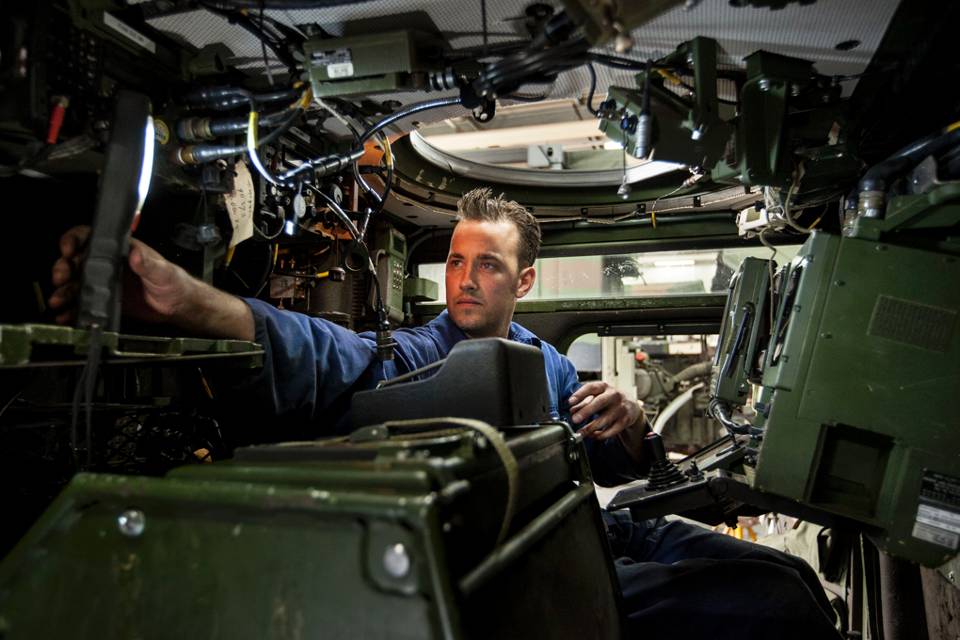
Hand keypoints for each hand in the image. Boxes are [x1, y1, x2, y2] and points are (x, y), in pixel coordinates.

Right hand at [49, 225, 253, 340]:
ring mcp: (105, 283)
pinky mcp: (106, 302)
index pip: (90, 238)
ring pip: (76, 283)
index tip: (67, 250)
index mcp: (119, 251)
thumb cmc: (175, 282)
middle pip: (76, 261)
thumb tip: (134, 253)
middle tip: (60, 279)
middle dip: (63, 268)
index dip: (74, 240)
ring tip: (58, 303)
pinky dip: (73, 310)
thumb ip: (148, 263)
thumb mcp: (163, 271)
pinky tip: (65, 317)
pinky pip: (84, 303)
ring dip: (63, 291)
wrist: (180, 306)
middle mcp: (108, 265)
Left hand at [568, 381, 640, 439]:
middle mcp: (614, 395)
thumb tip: (572, 410)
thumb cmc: (609, 400)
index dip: (580, 394)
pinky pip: (612, 430)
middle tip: (574, 419)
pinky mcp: (625, 420)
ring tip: (580, 433)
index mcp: (604, 387)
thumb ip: (584, 402)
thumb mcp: (597, 396)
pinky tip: (593, 435)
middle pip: (599, 402)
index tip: (570, 402)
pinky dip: (601, 435)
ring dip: (591, 427)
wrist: (631, 405)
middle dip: (586, 411)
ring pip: (605, 419)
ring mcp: (620, 408)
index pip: (591, 387)